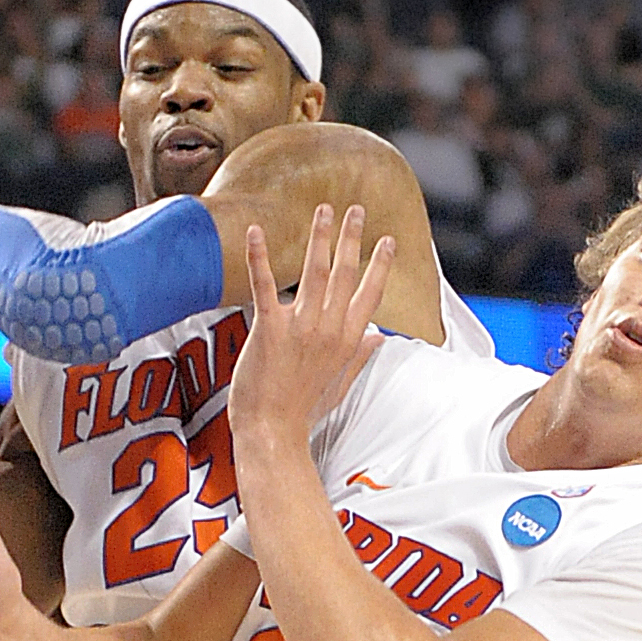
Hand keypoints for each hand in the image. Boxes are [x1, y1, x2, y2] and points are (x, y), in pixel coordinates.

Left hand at [228, 203, 392, 447]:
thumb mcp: (341, 382)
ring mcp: (301, 328)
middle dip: (351, 237)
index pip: (370, 294)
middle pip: (345, 273)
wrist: (272, 431)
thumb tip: (378, 339)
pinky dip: (259, 256)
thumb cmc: (303, 410)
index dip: (380, 264)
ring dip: (320, 236)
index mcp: (348, 341)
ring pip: (315, 271)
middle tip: (354, 209)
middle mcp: (329, 329)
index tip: (387, 240)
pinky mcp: (270, 329)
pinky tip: (255, 231)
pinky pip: (265, 285)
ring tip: (324, 209)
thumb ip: (360, 356)